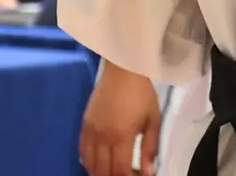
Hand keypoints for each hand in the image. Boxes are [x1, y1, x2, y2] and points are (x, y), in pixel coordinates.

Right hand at [80, 61, 162, 175]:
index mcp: (122, 137)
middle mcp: (103, 138)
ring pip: (89, 163)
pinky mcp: (84, 124)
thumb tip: (149, 172)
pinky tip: (96, 164)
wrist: (123, 70)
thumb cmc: (142, 94)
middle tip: (123, 175)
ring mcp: (91, 131)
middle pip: (103, 170)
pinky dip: (88, 162)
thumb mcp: (153, 120)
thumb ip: (150, 148)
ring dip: (99, 172)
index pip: (120, 170)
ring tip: (110, 173)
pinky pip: (82, 150)